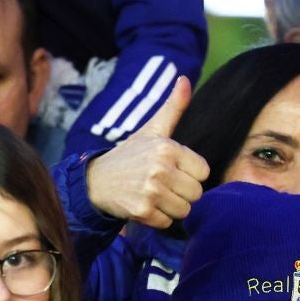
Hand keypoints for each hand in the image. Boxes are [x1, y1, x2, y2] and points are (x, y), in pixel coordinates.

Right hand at [84, 78, 209, 228]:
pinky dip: (159, 218)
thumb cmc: (131, 154)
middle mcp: (160, 169)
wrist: (96, 180)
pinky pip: (168, 222)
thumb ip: (173, 107)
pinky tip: (146, 206)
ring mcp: (151, 191)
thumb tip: (184, 78)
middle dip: (182, 192)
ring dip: (172, 207)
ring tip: (155, 195)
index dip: (190, 173)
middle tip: (164, 184)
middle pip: (196, 193)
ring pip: (184, 210)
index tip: (174, 169)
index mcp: (167, 148)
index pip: (203, 171)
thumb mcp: (152, 129)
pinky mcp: (142, 211)